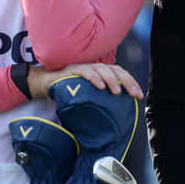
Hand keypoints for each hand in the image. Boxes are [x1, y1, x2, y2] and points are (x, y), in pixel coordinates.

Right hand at [27, 63, 143, 100]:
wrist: (45, 82)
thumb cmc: (68, 89)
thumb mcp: (87, 95)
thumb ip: (99, 99)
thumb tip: (113, 116)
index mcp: (101, 72)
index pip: (120, 73)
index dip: (131, 82)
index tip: (139, 95)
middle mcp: (94, 67)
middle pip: (115, 70)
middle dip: (127, 82)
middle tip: (134, 94)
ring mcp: (84, 67)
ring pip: (102, 69)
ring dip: (111, 80)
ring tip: (117, 91)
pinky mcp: (72, 70)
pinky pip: (85, 71)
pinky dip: (94, 78)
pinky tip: (100, 86)